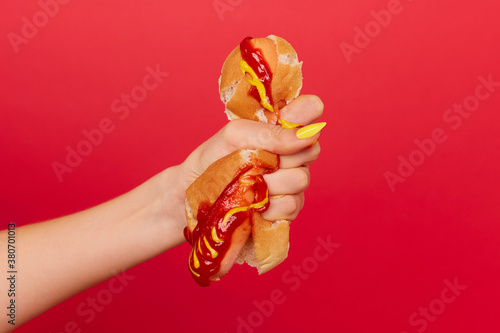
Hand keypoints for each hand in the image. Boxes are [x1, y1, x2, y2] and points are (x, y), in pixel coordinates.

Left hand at [177, 94, 324, 224]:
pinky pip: (292, 205)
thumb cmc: (210, 161)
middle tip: (255, 160)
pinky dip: (270, 206)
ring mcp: (292, 182)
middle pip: (312, 148)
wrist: (191, 197)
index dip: (305, 114)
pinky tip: (254, 206)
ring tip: (249, 186)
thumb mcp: (232, 137)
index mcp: (280, 128)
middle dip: (281, 156)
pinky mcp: (288, 210)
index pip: (311, 108)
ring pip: (301, 179)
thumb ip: (268, 132)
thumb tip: (305, 135)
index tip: (285, 119)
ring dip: (271, 184)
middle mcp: (292, 153)